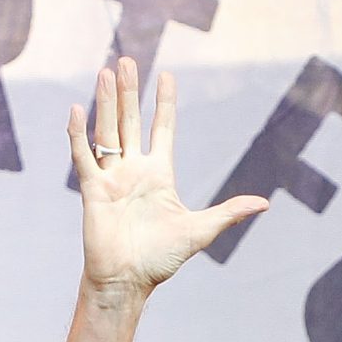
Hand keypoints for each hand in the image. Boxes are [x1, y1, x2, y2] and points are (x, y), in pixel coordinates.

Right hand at [67, 61, 265, 294]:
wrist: (131, 281)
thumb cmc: (162, 258)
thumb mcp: (201, 231)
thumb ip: (229, 212)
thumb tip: (264, 202)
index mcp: (159, 175)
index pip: (162, 130)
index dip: (164, 103)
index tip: (166, 75)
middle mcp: (134, 170)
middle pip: (131, 122)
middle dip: (129, 92)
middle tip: (126, 60)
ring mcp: (112, 177)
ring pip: (108, 131)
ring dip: (106, 102)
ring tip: (105, 71)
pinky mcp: (93, 190)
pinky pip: (84, 157)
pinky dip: (79, 135)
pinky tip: (77, 110)